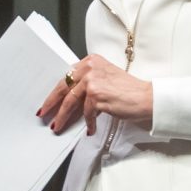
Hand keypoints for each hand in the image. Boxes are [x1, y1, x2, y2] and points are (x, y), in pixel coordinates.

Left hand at [39, 54, 153, 133]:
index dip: (56, 91)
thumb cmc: (128, 91)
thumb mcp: (105, 79)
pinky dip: (88, 122)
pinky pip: (86, 112)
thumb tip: (67, 98)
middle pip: (64, 87)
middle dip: (51, 103)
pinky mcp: (96, 95)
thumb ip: (87, 82)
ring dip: (63, 117)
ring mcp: (92, 80)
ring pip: (70, 102)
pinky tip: (90, 129)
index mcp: (91, 61)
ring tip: (58, 126)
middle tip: (43, 113)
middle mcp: (90, 67)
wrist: (146, 98)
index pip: (67, 76)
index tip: (48, 101)